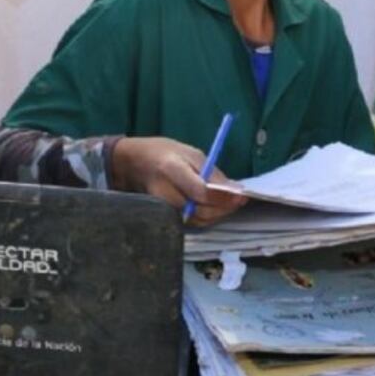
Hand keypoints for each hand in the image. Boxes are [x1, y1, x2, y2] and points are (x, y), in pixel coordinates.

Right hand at [109, 136, 246, 225]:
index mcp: (171, 169)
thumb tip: (234, 190)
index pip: (200, 191)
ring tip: (230, 203)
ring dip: (218, 214)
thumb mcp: (190, 153)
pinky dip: (207, 217)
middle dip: (224, 208)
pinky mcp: (165, 216)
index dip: (223, 197)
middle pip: (200, 211)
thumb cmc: (164, 152)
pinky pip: (191, 222)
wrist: (133, 163)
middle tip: (240, 200)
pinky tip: (216, 207)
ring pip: (198, 221)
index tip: (241, 195)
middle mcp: (165, 193)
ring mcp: (163, 208)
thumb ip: (211, 172)